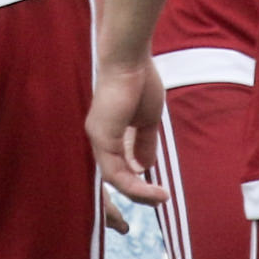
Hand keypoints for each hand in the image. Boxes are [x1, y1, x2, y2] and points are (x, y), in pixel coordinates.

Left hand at [87, 53, 168, 206]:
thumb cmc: (140, 80)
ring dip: (139, 193)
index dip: (137, 181)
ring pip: (115, 179)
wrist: (130, 58)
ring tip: (160, 198)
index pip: (119, 166)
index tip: (157, 189)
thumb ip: (145, 144)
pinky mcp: (101, 137)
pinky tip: (153, 190)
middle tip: (159, 200)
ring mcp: (97, 138)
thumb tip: (145, 168)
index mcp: (109, 132)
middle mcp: (99, 138)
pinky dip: (135, 185)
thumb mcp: (147, 120)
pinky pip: (116, 173)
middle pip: (114, 177)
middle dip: (137, 193)